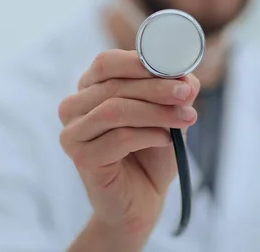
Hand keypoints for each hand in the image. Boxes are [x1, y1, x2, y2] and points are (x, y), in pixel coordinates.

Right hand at [58, 50, 199, 241]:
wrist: (142, 198)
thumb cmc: (152, 152)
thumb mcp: (168, 114)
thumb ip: (174, 92)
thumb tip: (185, 79)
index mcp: (90, 88)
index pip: (106, 63)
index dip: (138, 62)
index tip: (174, 70)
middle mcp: (73, 107)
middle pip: (114, 85)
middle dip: (156, 88)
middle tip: (186, 95)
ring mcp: (73, 133)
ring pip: (115, 110)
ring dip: (156, 112)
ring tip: (185, 118)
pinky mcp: (80, 157)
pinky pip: (118, 138)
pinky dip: (149, 135)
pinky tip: (166, 140)